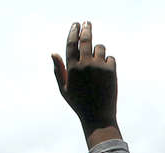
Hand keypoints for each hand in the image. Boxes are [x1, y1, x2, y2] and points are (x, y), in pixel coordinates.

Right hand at [51, 21, 120, 146]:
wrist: (98, 117)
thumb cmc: (79, 104)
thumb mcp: (64, 89)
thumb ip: (58, 71)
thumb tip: (54, 53)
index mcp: (72, 68)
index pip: (71, 43)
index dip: (73, 31)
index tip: (76, 25)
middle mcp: (85, 64)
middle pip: (86, 39)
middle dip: (86, 28)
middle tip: (87, 23)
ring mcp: (99, 66)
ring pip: (100, 47)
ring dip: (99, 50)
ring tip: (97, 60)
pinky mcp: (111, 70)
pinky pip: (110, 58)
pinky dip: (108, 62)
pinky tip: (105, 72)